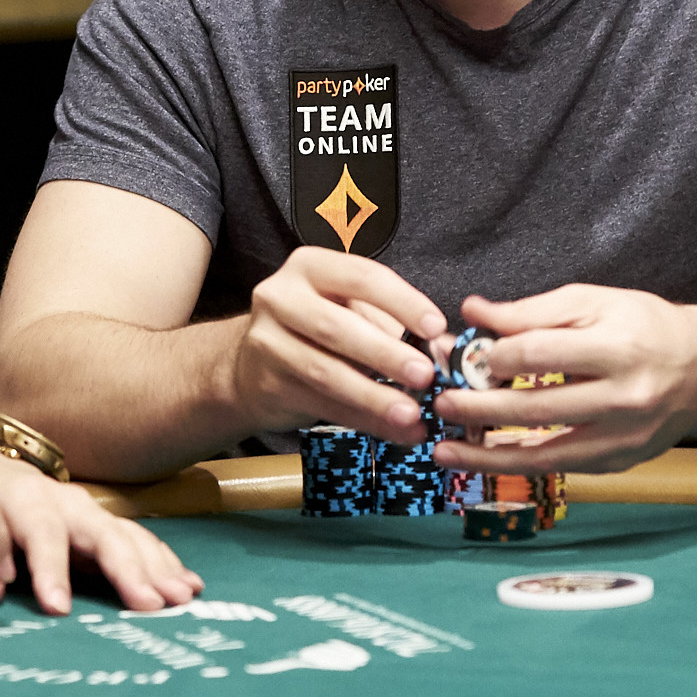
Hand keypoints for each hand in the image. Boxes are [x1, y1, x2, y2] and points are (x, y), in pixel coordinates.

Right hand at [231, 247, 445, 442]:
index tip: (435, 327)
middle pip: (337, 327)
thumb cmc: (315, 329)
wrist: (251, 365)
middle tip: (424, 375)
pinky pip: (322, 405)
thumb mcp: (349, 310)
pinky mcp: (268, 385)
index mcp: (310, 267)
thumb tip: (445, 349)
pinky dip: (364, 420)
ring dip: (374, 396)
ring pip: (327, 372)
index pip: (362, 278)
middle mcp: (281, 297)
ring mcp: (268, 342)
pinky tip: (394, 430)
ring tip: (411, 413)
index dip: (402, 302)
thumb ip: (392, 324)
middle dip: (386, 353)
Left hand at [430, 287, 696, 473]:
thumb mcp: (594, 302)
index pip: (539, 355)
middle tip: (440, 403)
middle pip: (535, 408)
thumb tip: (473, 310)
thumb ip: (532, 310)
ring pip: (543, 453)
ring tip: (444, 449)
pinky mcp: (618, 462)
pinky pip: (559, 467)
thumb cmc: (645, 328)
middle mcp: (622, 398)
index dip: (496, 355)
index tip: (474, 354)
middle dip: (479, 408)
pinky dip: (518, 463)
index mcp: (617, 348)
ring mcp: (622, 438)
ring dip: (487, 453)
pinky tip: (485, 458)